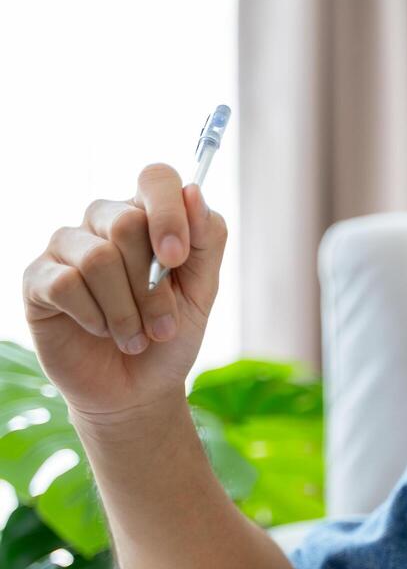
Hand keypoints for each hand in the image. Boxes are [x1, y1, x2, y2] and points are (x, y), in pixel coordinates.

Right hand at [21, 163, 227, 422]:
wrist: (137, 390)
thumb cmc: (170, 334)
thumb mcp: (202, 290)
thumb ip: (206, 240)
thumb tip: (194, 191)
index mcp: (148, 215)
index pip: (156, 178)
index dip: (169, 213)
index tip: (176, 259)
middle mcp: (104, 221)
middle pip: (127, 223)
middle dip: (153, 287)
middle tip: (163, 326)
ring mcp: (66, 247)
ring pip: (98, 258)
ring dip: (127, 311)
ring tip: (136, 338)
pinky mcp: (37, 279)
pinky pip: (65, 284)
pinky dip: (94, 317)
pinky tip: (101, 332)